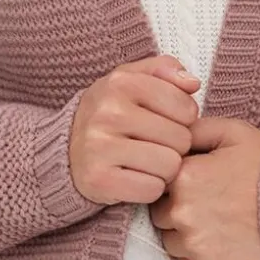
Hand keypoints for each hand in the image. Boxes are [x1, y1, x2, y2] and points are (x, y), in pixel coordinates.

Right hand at [68, 55, 201, 204]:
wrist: (66, 149)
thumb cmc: (112, 113)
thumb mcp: (132, 80)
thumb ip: (165, 70)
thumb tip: (193, 83)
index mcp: (121, 83)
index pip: (186, 108)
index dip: (184, 120)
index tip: (165, 122)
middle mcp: (108, 112)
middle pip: (181, 139)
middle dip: (175, 146)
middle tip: (154, 145)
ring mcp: (99, 147)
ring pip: (170, 165)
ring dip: (165, 169)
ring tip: (146, 162)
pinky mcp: (98, 179)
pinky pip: (152, 189)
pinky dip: (149, 188)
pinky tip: (135, 178)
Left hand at [148, 115, 259, 259]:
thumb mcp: (234, 133)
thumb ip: (196, 130)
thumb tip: (172, 135)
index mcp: (182, 176)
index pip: (158, 182)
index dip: (177, 184)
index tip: (199, 186)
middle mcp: (180, 212)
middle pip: (161, 215)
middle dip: (179, 210)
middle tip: (211, 206)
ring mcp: (193, 245)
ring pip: (171, 242)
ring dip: (187, 236)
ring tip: (220, 225)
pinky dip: (200, 258)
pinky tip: (224, 244)